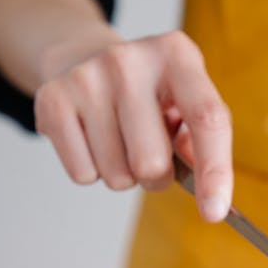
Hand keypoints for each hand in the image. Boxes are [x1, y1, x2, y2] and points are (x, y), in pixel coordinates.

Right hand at [33, 30, 232, 221]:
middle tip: (151, 156)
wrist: (83, 57)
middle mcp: (130, 60)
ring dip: (124, 175)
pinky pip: (83, 175)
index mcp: (177, 55)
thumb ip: (202, 144)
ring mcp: (87, 77)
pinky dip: (93, 172)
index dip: (215, 172)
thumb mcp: (185, 103)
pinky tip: (93, 140)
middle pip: (152, 163)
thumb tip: (213, 197)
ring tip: (120, 142)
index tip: (214, 212)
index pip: (207, 118)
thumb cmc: (147, 94)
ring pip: (117, 176)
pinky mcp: (52, 99)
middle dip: (156, 177)